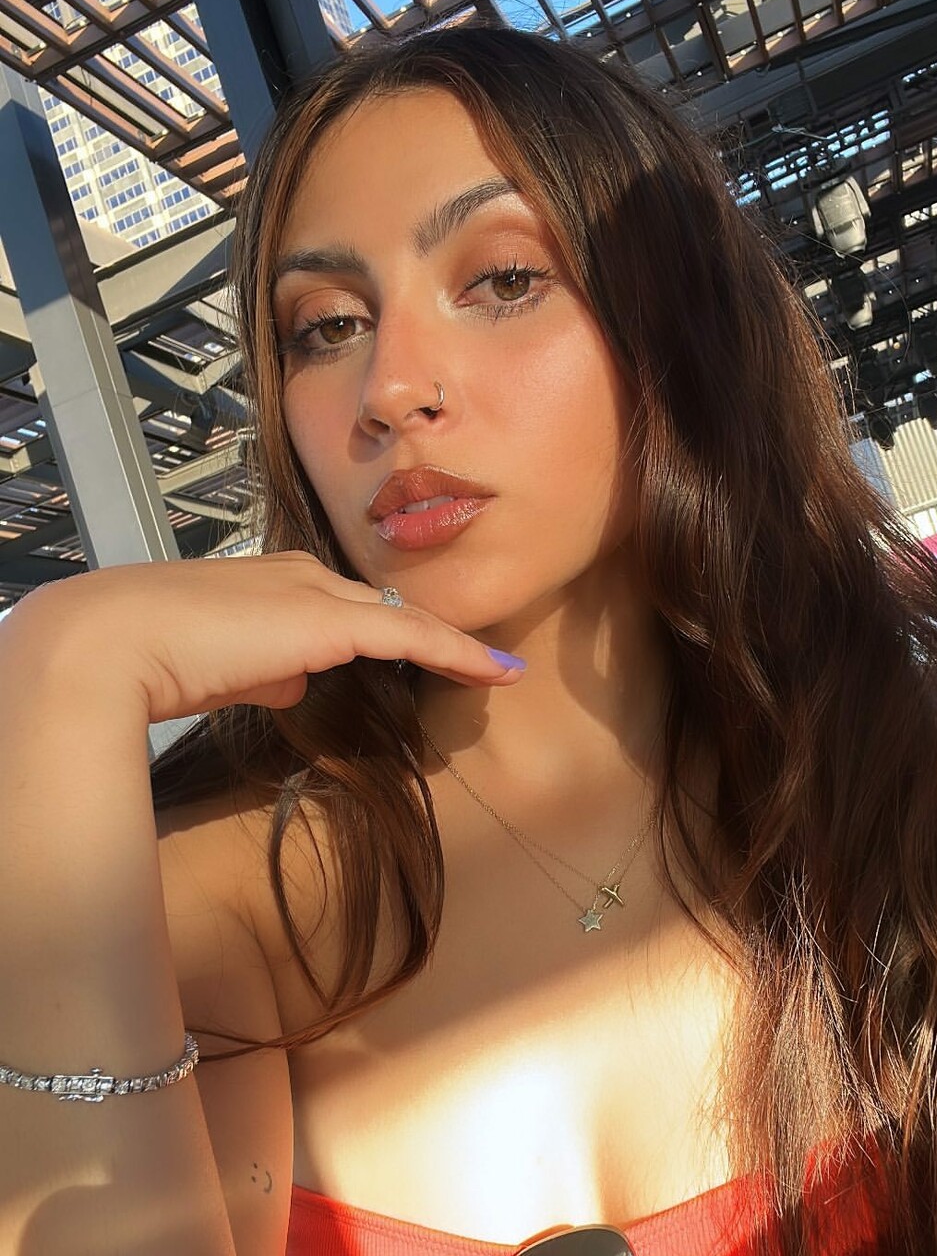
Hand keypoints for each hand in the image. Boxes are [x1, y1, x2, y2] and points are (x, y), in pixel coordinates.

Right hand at [10, 552, 523, 724]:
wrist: (118, 641)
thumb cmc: (152, 657)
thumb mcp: (222, 666)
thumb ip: (265, 668)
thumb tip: (295, 680)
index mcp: (272, 581)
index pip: (344, 607)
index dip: (387, 631)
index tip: (420, 652)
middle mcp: (302, 575)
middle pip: (384, 610)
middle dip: (431, 637)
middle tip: (478, 663)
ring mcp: (318, 594)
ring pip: (406, 621)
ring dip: (456, 648)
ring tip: (500, 673)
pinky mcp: (333, 622)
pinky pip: (414, 638)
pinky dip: (460, 654)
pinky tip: (496, 674)